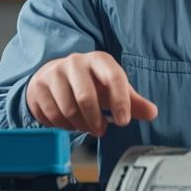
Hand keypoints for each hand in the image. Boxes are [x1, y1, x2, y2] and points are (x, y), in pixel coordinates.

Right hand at [26, 51, 158, 137]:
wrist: (54, 76)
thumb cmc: (90, 84)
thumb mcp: (113, 90)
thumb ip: (134, 102)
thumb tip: (152, 112)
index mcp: (99, 60)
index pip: (113, 77)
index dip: (120, 102)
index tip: (123, 121)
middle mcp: (75, 62)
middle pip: (85, 97)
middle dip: (95, 120)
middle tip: (100, 130)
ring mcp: (53, 73)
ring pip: (67, 109)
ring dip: (79, 125)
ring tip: (85, 125)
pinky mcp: (37, 87)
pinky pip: (51, 115)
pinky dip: (62, 126)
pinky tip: (68, 122)